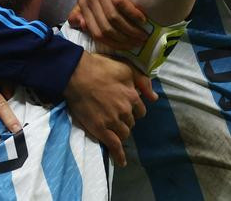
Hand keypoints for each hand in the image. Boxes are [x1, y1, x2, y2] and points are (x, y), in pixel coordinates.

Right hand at [63, 52, 156, 166]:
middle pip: (131, 122)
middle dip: (125, 120)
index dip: (133, 110)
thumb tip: (155, 97)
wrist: (75, 74)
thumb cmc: (99, 68)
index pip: (140, 111)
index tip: (124, 108)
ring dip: (120, 132)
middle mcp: (125, 110)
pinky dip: (119, 155)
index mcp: (132, 96)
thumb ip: (142, 81)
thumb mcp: (125, 68)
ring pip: (124, 133)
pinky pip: (114, 146)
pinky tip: (121, 162)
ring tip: (111, 129)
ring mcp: (113, 121)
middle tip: (113, 114)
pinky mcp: (100, 129)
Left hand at [68, 0, 147, 49]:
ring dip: (131, 29)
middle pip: (105, 27)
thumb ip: (85, 12)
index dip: (113, 44)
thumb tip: (79, 26)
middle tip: (139, 42)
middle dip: (124, 39)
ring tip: (143, 33)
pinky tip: (142, 19)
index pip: (95, 32)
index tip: (129, 48)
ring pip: (113, 17)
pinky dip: (133, 14)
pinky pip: (121, 3)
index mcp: (82, 3)